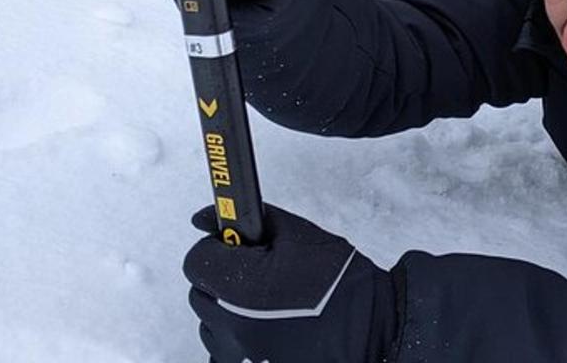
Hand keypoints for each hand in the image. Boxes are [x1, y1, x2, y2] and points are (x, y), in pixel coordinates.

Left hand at [184, 204, 399, 362]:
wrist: (370, 326)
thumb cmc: (340, 281)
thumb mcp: (298, 234)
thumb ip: (253, 220)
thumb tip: (209, 217)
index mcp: (242, 285)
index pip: (196, 261)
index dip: (215, 246)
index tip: (236, 243)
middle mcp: (234, 322)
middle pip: (201, 291)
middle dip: (221, 275)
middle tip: (255, 266)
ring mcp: (242, 349)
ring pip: (210, 323)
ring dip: (225, 307)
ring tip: (261, 298)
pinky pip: (225, 347)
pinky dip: (235, 334)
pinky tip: (261, 322)